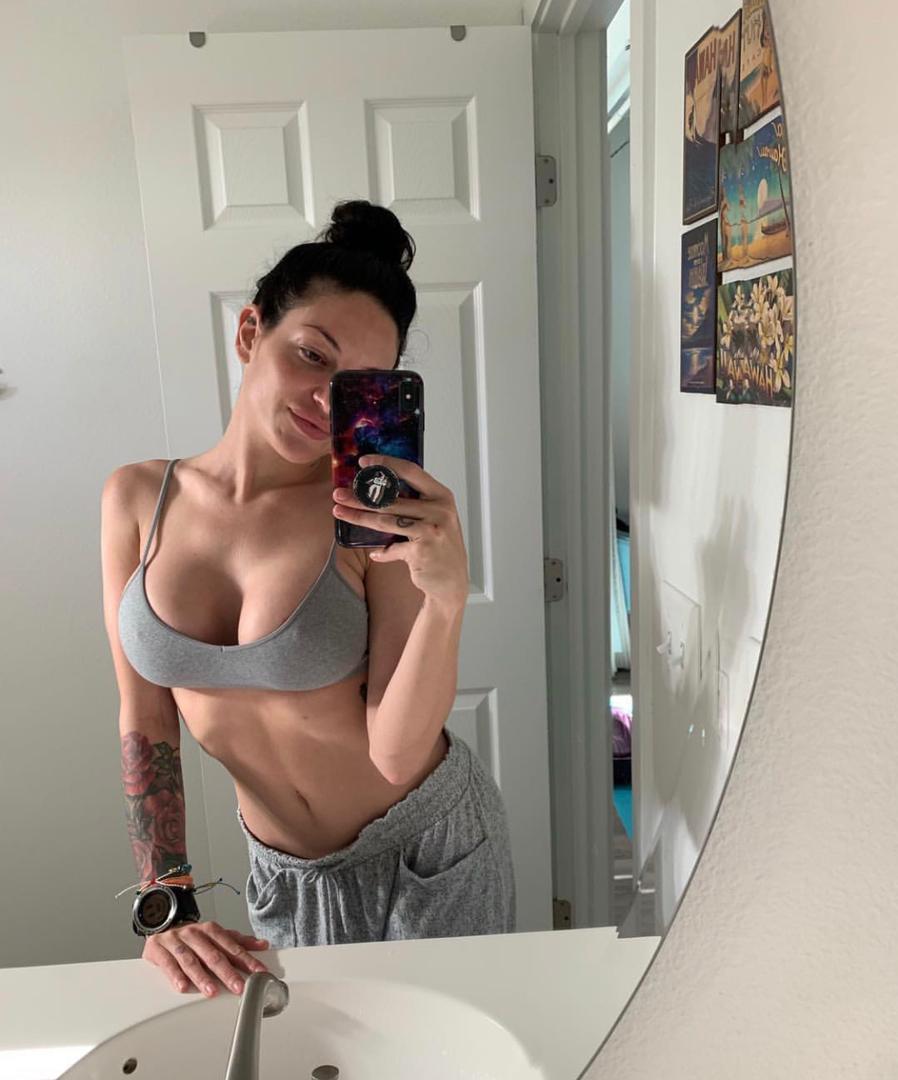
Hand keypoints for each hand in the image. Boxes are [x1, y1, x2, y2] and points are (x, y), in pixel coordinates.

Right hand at [142, 920, 270, 995]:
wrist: (161, 929)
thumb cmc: (192, 938)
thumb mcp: (216, 936)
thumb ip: (238, 942)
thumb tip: (263, 945)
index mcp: (211, 930)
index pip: (232, 946)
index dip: (246, 960)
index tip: (258, 972)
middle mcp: (195, 934)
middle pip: (213, 955)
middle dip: (227, 972)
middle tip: (238, 987)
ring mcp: (176, 941)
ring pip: (191, 960)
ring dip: (202, 977)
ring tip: (212, 991)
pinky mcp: (159, 950)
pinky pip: (168, 964)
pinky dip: (175, 975)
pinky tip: (183, 987)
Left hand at [333, 455, 468, 608]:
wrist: (452, 581)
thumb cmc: (442, 547)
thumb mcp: (436, 518)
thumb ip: (416, 503)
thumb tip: (380, 490)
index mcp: (442, 496)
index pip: (410, 471)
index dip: (386, 463)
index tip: (364, 462)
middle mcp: (439, 510)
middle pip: (391, 498)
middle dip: (360, 496)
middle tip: (339, 494)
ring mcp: (431, 529)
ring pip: (386, 521)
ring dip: (359, 517)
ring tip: (340, 512)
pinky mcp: (422, 550)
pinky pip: (393, 547)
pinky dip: (383, 552)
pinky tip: (375, 553)